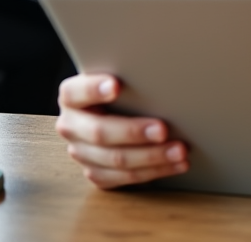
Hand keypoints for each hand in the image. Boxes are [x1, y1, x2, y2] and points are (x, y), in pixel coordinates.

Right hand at [55, 73, 188, 188]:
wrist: (111, 110)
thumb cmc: (121, 89)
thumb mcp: (117, 76)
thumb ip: (127, 75)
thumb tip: (156, 71)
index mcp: (71, 97)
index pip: (75, 92)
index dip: (93, 89)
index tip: (115, 86)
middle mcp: (71, 126)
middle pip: (99, 132)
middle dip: (134, 132)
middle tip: (162, 129)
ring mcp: (81, 152)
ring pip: (115, 160)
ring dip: (152, 157)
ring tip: (179, 150)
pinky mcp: (96, 172)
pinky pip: (124, 178)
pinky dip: (154, 171)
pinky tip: (175, 164)